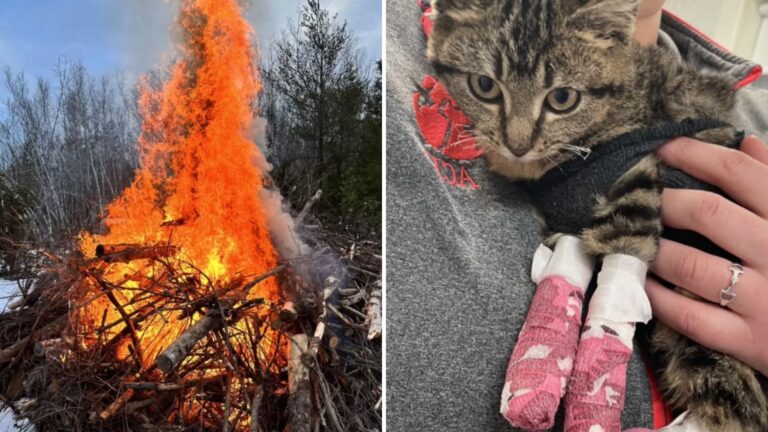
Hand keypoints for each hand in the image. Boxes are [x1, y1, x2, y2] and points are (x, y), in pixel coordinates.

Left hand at [646, 135, 767, 376]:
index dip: (695, 154)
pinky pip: (690, 317)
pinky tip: (643, 283)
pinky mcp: (750, 341)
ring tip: (632, 240)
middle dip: (665, 200)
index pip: (739, 172)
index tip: (663, 148)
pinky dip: (658, 298)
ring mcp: (764, 300)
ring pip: (691, 266)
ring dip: (653, 250)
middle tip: (638, 198)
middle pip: (708, 213)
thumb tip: (747, 141)